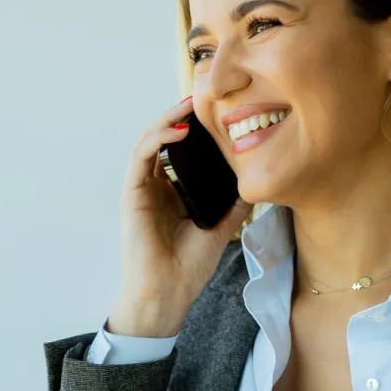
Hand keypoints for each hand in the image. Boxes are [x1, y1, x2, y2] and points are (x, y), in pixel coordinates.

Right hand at [110, 97, 251, 337]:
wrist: (166, 295)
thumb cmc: (187, 268)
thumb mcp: (222, 228)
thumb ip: (235, 204)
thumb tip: (258, 182)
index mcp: (173, 191)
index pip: (181, 149)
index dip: (195, 127)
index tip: (218, 110)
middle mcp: (155, 185)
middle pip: (164, 138)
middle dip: (182, 114)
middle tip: (205, 95)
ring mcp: (142, 188)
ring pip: (150, 139)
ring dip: (169, 118)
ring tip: (192, 104)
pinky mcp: (133, 194)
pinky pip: (141, 155)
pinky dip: (158, 137)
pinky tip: (181, 129)